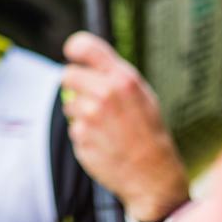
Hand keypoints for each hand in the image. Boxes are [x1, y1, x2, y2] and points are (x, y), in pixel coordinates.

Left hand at [62, 32, 188, 221]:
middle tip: (90, 97)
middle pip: (67, 75)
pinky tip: (103, 143)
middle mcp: (105, 93)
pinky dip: (84, 135)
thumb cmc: (147, 130)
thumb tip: (84, 57)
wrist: (153, 174)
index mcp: (123, 78)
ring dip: (81, 114)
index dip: (74, 48)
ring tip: (105, 127)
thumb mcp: (141, 94)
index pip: (85, 47)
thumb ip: (114, 74)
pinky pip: (74, 129)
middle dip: (74, 85)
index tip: (72, 53)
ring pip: (69, 105)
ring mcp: (91, 116)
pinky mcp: (81, 137)